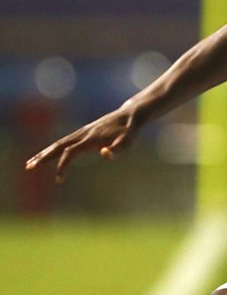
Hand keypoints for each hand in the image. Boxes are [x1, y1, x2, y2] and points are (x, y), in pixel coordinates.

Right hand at [25, 103, 139, 182]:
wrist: (129, 115)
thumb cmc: (129, 131)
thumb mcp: (128, 140)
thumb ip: (118, 148)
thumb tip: (104, 154)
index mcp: (91, 139)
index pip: (70, 152)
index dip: (62, 165)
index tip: (59, 179)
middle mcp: (83, 134)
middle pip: (58, 146)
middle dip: (43, 157)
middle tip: (28, 168)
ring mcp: (82, 133)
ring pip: (58, 144)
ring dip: (44, 154)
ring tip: (30, 164)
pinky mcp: (83, 133)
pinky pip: (64, 142)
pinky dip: (53, 149)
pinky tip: (47, 155)